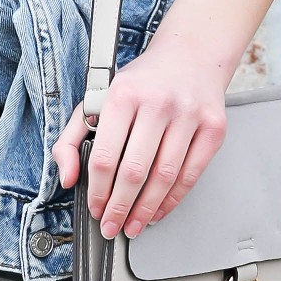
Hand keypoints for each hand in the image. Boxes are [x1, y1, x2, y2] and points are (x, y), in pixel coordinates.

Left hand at [54, 23, 231, 242]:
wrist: (191, 55)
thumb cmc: (142, 82)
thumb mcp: (97, 99)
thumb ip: (71, 138)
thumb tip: (67, 178)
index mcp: (123, 95)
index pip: (104, 155)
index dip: (97, 190)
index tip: (95, 207)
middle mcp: (157, 103)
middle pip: (134, 171)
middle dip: (120, 207)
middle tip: (112, 226)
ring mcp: (188, 115)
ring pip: (165, 176)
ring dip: (146, 209)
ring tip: (135, 225)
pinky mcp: (213, 127)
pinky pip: (191, 173)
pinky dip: (174, 198)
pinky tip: (159, 209)